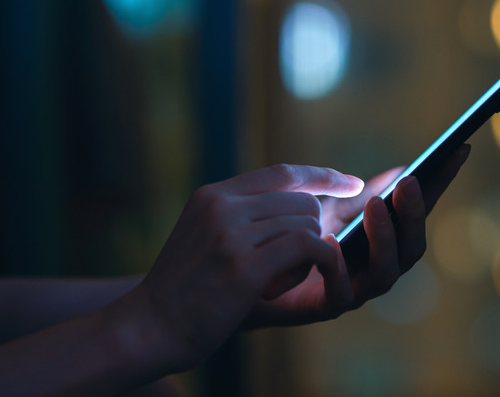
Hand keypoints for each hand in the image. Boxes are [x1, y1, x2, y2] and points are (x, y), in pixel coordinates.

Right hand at [121, 165, 363, 371]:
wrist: (148, 327)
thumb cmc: (184, 287)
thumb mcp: (204, 234)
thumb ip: (242, 214)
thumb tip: (299, 201)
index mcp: (214, 195)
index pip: (282, 172)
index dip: (322, 176)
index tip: (351, 183)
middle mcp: (222, 206)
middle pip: (302, 201)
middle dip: (312, 231)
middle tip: (294, 264)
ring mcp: (230, 234)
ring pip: (307, 223)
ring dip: (309, 254)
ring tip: (280, 280)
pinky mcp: (243, 266)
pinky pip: (307, 246)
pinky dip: (319, 261)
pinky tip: (299, 281)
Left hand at [243, 143, 471, 327]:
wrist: (246, 273)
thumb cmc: (289, 238)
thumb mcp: (327, 208)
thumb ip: (358, 194)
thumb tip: (400, 170)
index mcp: (380, 241)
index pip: (417, 212)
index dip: (441, 183)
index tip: (458, 149)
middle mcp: (375, 267)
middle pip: (412, 246)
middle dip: (414, 213)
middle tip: (409, 183)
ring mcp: (355, 289)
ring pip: (386, 272)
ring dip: (385, 237)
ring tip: (375, 206)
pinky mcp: (325, 307)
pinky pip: (342, 293)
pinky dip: (340, 267)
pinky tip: (332, 242)